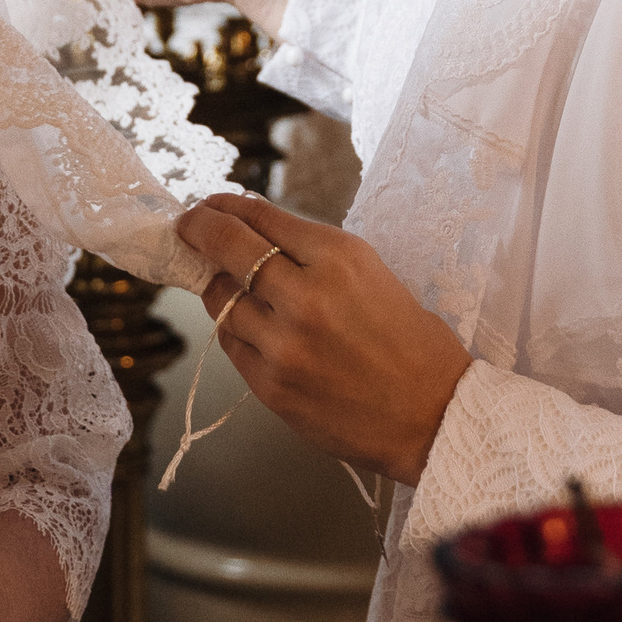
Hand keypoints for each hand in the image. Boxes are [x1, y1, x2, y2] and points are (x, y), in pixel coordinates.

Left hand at [179, 190, 470, 482]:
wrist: (434, 417)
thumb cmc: (414, 345)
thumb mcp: (373, 276)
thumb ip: (314, 256)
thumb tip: (256, 236)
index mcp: (340, 258)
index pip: (262, 217)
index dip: (227, 207)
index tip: (209, 204)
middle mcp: (306, 295)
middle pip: (228, 246)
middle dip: (199, 228)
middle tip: (187, 224)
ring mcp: (283, 343)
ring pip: (221, 298)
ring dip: (217, 285)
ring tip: (225, 282)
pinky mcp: (270, 384)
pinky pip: (231, 343)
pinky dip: (233, 328)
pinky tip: (246, 324)